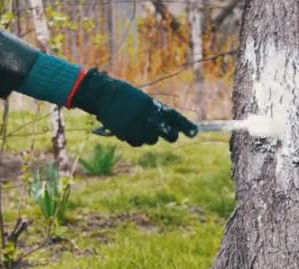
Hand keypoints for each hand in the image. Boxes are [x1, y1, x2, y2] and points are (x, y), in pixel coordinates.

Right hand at [71, 69, 197, 146]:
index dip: (187, 127)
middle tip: (169, 134)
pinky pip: (137, 142)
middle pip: (169, 136)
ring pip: (152, 140)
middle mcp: (150, 119)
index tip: (194, 132)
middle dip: (170, 135)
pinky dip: (135, 138)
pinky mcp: (128, 136)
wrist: (103, 95)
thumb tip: (170, 128)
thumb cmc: (125, 96)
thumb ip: (157, 113)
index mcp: (156, 107)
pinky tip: (128, 127)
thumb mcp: (144, 100)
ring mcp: (139, 128)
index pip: (176, 118)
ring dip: (148, 135)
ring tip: (138, 123)